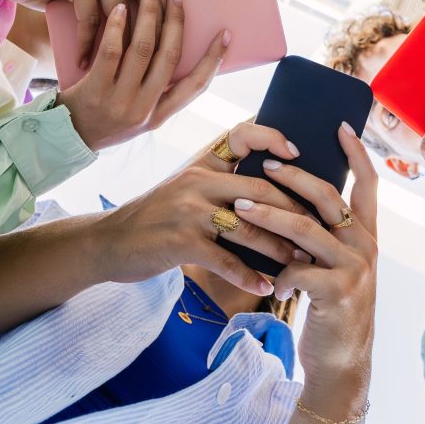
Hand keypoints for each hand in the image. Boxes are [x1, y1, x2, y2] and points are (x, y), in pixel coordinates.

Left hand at [57, 0, 227, 150]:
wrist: (65, 139)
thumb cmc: (104, 121)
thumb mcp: (138, 116)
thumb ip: (157, 93)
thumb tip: (174, 52)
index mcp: (159, 116)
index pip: (196, 86)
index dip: (213, 59)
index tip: (224, 34)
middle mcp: (143, 109)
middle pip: (169, 58)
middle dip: (176, 22)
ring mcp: (119, 100)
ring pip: (142, 49)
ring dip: (149, 16)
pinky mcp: (95, 90)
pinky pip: (110, 52)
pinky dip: (118, 27)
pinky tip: (121, 8)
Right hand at [90, 122, 313, 296]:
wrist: (107, 243)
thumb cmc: (153, 219)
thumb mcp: (184, 189)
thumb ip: (219, 185)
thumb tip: (268, 192)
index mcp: (202, 164)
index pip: (242, 135)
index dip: (272, 138)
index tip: (297, 154)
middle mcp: (198, 181)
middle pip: (259, 189)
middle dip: (293, 212)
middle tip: (318, 230)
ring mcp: (189, 211)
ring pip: (248, 226)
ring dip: (278, 248)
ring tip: (300, 262)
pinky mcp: (181, 242)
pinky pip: (225, 259)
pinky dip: (248, 276)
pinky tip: (265, 288)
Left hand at [235, 122, 378, 383]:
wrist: (341, 363)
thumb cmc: (329, 309)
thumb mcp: (334, 267)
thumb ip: (322, 237)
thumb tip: (291, 202)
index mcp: (365, 235)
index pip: (368, 184)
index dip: (356, 153)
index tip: (340, 126)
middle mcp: (366, 246)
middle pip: (328, 196)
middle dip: (293, 176)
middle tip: (264, 164)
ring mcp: (355, 269)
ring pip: (306, 229)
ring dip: (268, 216)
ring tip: (238, 207)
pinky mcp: (338, 293)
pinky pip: (299, 270)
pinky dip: (280, 273)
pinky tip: (272, 284)